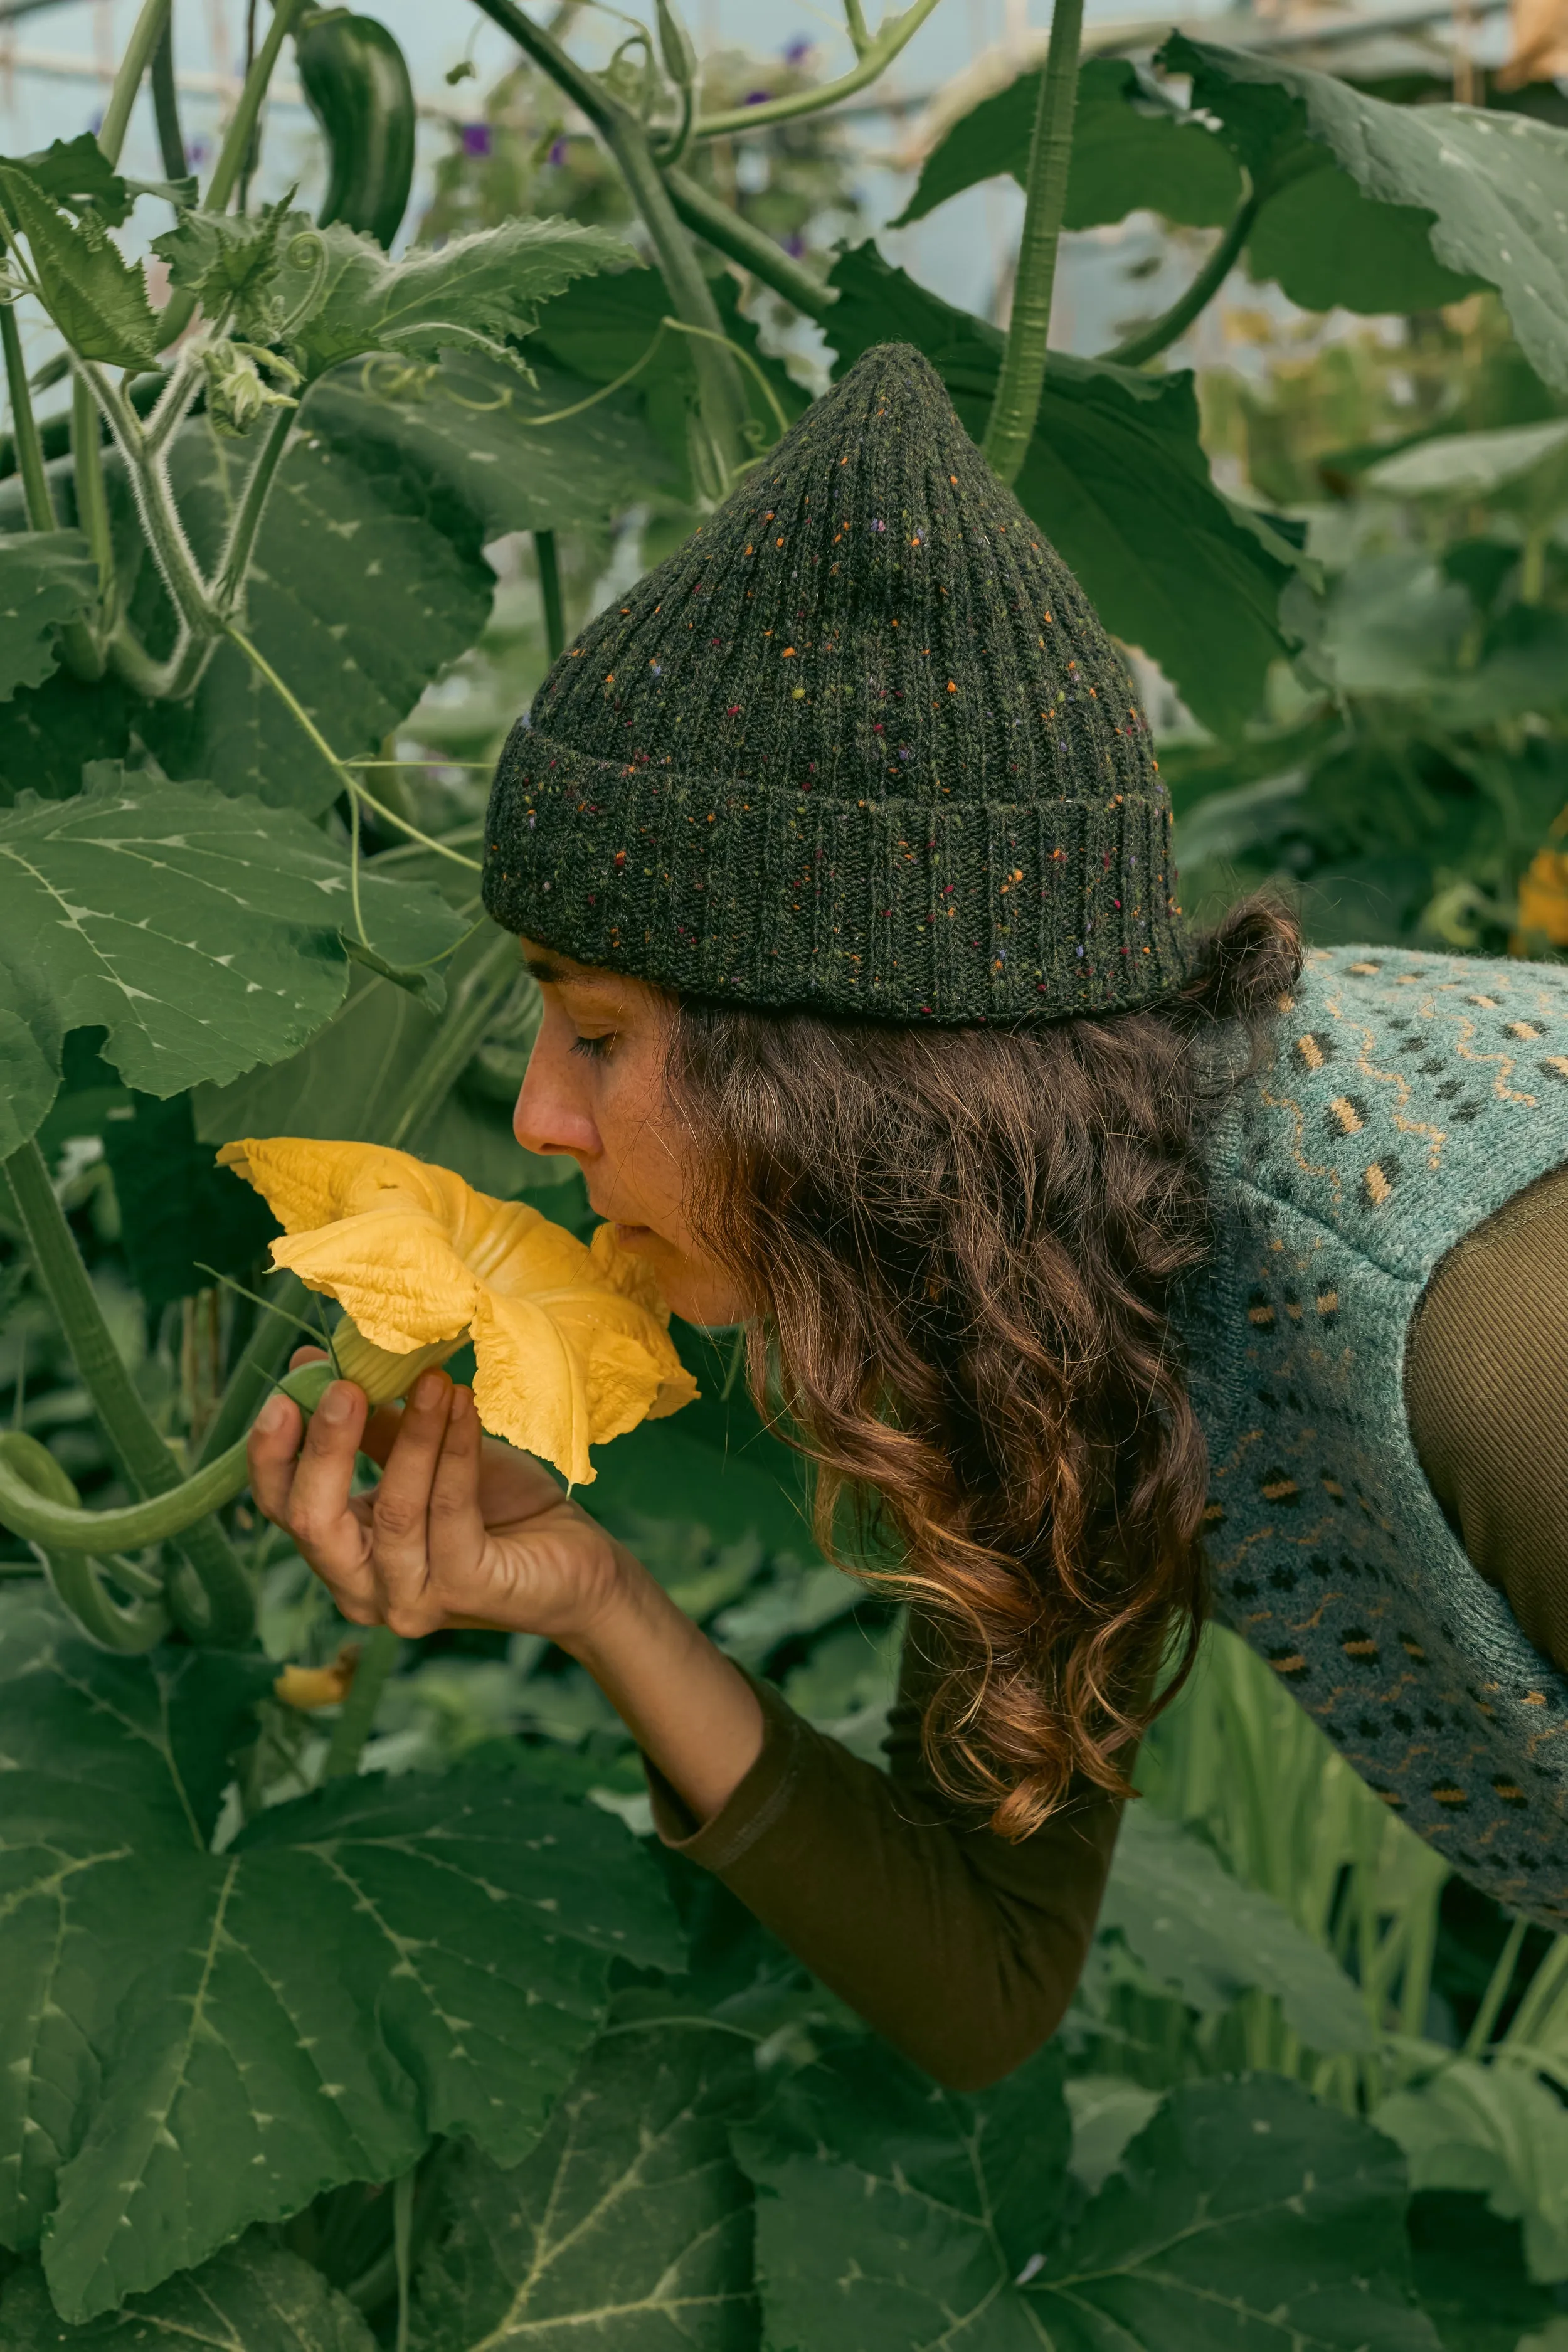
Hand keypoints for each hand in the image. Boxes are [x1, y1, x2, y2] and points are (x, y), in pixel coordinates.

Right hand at [247, 1350, 626, 1643]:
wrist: (576, 1561)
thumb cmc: (497, 1509)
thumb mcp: (424, 1459)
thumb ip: (373, 1427)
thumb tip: (317, 1364)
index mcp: (340, 1556)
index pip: (281, 1507)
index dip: (273, 1451)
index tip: (290, 1388)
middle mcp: (362, 1590)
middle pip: (313, 1521)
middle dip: (326, 1447)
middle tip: (345, 1386)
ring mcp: (412, 1598)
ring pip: (392, 1510)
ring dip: (413, 1435)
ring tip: (433, 1379)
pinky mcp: (466, 1589)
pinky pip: (450, 1510)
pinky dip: (455, 1451)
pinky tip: (464, 1405)